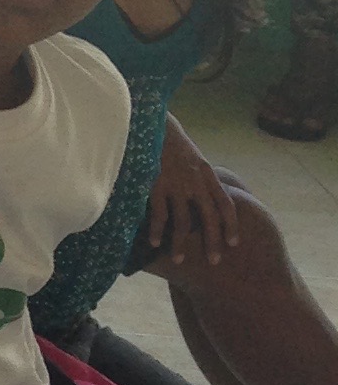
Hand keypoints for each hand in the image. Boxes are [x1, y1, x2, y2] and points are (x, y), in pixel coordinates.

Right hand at [142, 117, 240, 275]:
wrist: (152, 124)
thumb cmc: (170, 142)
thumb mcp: (192, 158)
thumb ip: (198, 177)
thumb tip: (201, 195)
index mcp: (207, 175)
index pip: (225, 204)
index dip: (231, 225)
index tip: (233, 243)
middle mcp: (196, 182)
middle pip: (210, 218)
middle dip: (213, 241)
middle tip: (215, 261)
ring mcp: (176, 185)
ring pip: (184, 222)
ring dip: (181, 243)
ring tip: (180, 260)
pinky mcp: (156, 186)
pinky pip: (159, 215)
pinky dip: (157, 231)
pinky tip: (155, 243)